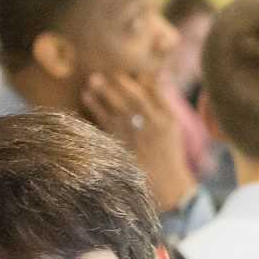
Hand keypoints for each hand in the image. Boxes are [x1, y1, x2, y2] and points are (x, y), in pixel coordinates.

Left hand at [81, 72, 197, 212]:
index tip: (125, 70)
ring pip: (119, 107)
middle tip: (104, 71)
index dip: (137, 78)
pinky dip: (95, 107)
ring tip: (92, 80)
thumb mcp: (172, 128)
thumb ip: (163, 102)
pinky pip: (106, 122)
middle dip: (118, 82)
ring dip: (104, 91)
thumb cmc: (167, 155)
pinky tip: (86, 97)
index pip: (152, 91)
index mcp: (167, 119)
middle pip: (134, 97)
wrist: (166, 187)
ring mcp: (137, 136)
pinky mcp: (123, 146)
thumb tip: (157, 75)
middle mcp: (153, 124)